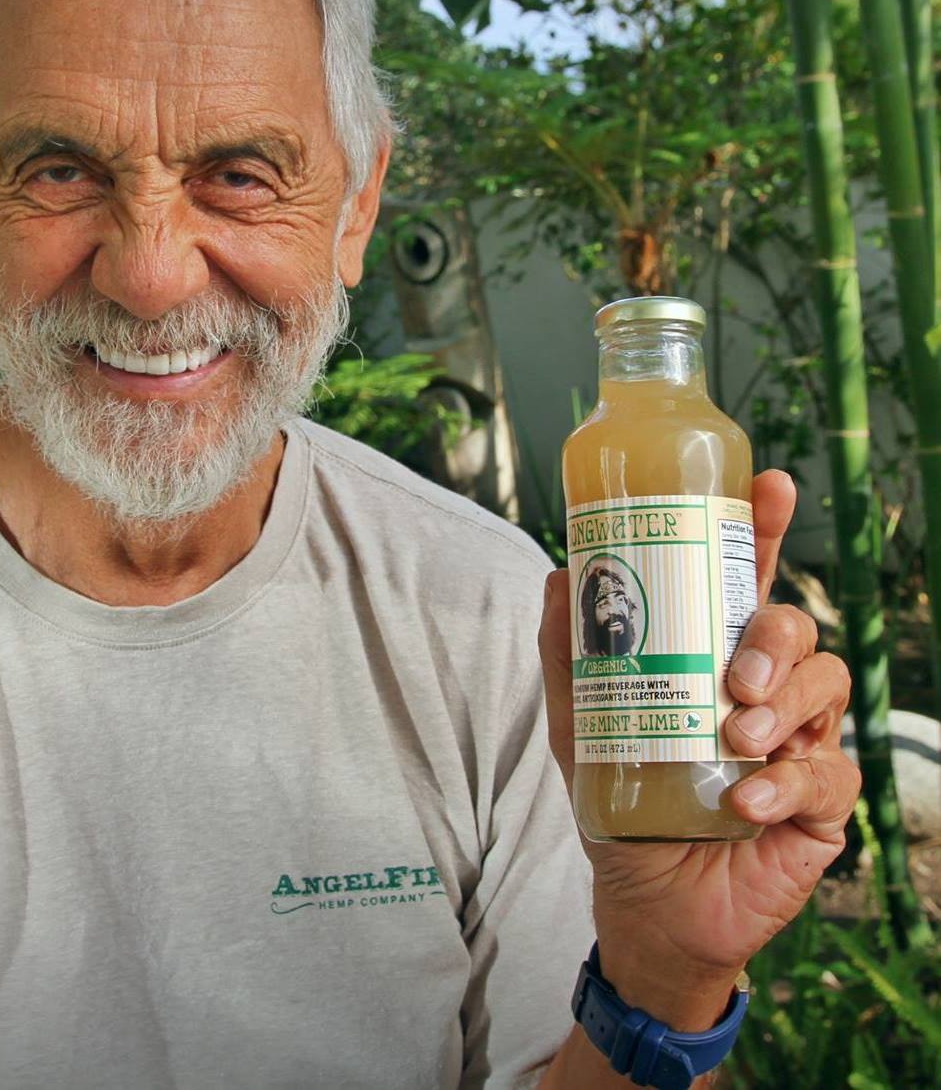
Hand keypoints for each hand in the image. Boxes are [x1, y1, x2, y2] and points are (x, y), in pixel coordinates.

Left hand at [537, 470, 861, 1029]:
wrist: (647, 902)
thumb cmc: (621, 802)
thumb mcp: (578, 726)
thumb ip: (568, 657)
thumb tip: (558, 574)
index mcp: (713, 657)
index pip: (747, 582)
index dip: (764, 531)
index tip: (772, 486)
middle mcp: (764, 689)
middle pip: (795, 627)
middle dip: (772, 639)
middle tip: (733, 677)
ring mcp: (799, 742)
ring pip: (826, 686)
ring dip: (782, 706)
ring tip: (736, 736)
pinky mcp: (821, 802)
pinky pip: (830, 773)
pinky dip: (784, 781)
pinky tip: (744, 798)